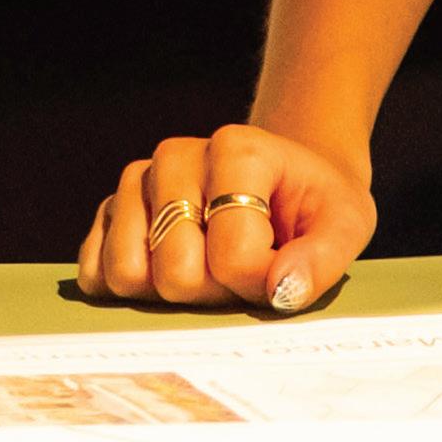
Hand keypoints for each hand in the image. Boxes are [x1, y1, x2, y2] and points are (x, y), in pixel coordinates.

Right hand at [77, 125, 373, 314]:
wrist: (285, 184)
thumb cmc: (315, 207)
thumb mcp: (346, 224)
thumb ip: (323, 258)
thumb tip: (282, 289)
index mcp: (238, 148)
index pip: (233, 256)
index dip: (259, 281)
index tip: (280, 265)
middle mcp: (178, 156)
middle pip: (176, 272)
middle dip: (214, 290)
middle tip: (240, 268)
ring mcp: (138, 183)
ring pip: (126, 273)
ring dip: (169, 293)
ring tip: (206, 266)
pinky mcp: (110, 214)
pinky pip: (94, 273)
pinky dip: (127, 291)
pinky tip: (164, 274)